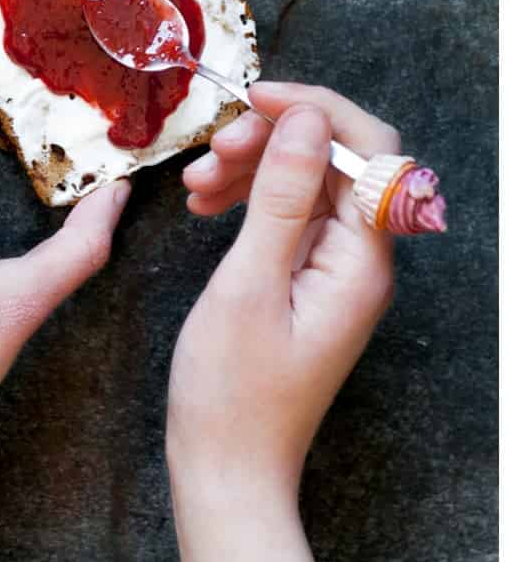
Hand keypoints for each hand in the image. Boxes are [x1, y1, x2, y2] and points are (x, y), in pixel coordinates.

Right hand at [168, 83, 397, 561]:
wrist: (226, 464)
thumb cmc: (233, 389)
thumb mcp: (248, 283)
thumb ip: (278, 197)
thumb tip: (303, 121)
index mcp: (362, 260)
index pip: (369, 151)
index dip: (316, 111)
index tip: (252, 98)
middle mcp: (360, 259)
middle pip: (335, 161)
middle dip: (272, 140)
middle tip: (209, 151)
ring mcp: (333, 270)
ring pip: (304, 183)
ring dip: (250, 168)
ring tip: (192, 185)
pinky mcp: (304, 280)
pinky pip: (285, 215)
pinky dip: (244, 198)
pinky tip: (201, 205)